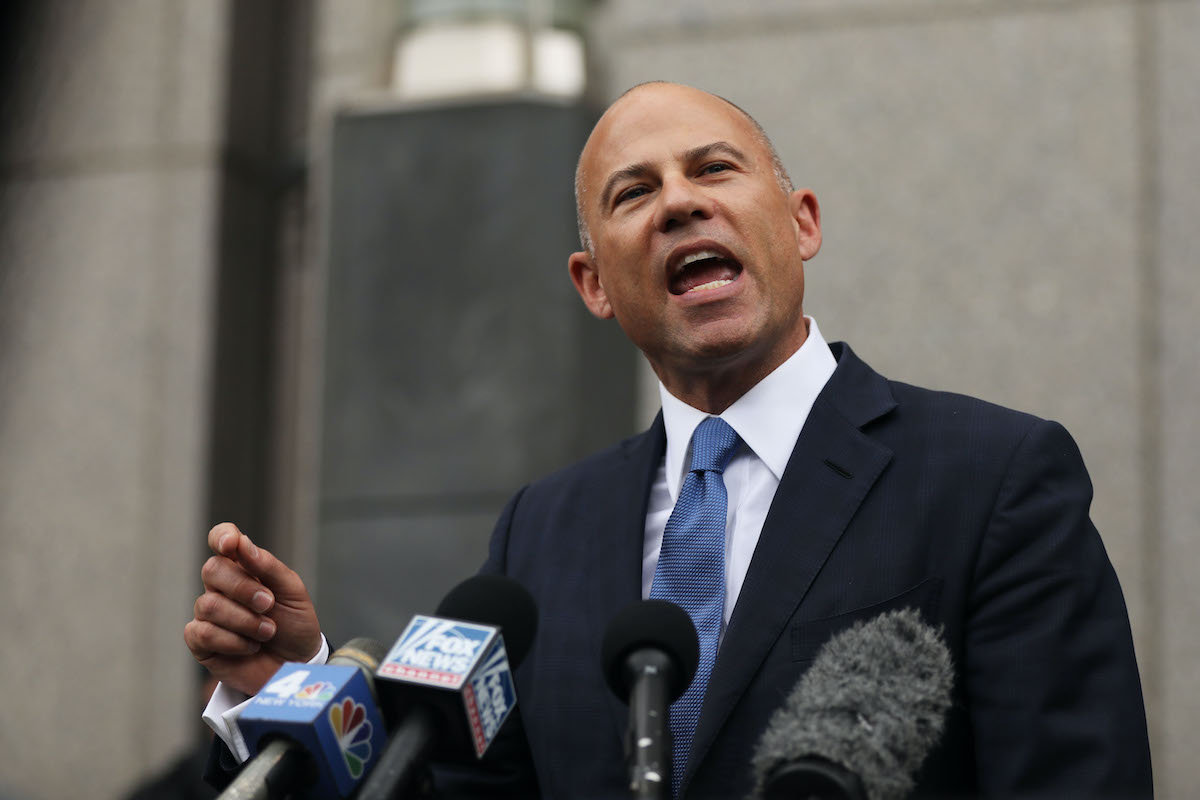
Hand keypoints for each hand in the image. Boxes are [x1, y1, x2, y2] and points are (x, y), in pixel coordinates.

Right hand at [184, 522, 322, 695]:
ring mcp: (209, 614)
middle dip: (243, 588)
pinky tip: (250, 647)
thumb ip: (268, 567)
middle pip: (212, 570)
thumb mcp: (292, 592)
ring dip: (244, 620)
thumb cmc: (295, 624)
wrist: (297, 665)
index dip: (221, 536)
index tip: (231, 544)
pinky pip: (202, 633)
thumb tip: (241, 544)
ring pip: (208, 604)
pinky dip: (232, 641)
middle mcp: (222, 587)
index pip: (222, 539)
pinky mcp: (201, 642)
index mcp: (245, 567)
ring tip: (268, 631)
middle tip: (268, 604)